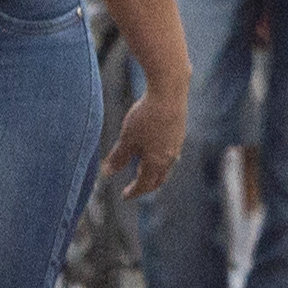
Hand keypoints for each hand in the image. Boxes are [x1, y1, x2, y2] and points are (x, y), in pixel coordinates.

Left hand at [101, 64, 187, 199]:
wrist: (170, 91)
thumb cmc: (146, 116)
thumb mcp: (127, 138)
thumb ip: (118, 157)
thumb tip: (107, 173)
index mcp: (157, 162)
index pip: (145, 184)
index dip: (134, 191)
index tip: (124, 196)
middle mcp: (170, 157)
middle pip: (159, 179)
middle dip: (146, 185)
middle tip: (135, 187)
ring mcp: (177, 144)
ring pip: (166, 166)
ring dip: (154, 171)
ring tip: (142, 168)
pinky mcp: (179, 131)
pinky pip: (170, 153)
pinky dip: (160, 158)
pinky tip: (153, 149)